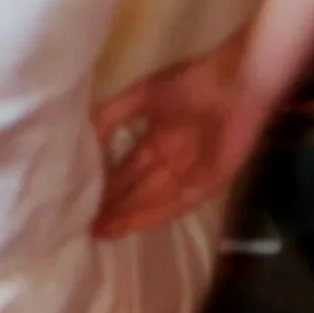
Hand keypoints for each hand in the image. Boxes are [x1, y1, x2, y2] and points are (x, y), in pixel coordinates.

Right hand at [90, 28, 256, 238]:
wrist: (234, 83)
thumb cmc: (189, 82)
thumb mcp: (142, 95)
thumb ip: (113, 114)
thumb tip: (79, 133)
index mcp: (154, 139)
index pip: (124, 168)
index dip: (104, 184)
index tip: (79, 197)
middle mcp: (169, 161)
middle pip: (136, 189)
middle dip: (112, 206)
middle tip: (83, 224)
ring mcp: (189, 175)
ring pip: (152, 200)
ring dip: (128, 215)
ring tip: (100, 230)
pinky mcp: (210, 184)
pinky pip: (178, 204)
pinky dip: (154, 215)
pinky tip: (133, 225)